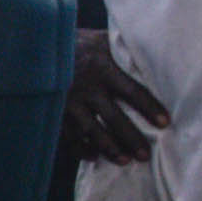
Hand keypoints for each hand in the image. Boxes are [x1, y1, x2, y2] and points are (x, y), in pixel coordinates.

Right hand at [61, 27, 168, 174]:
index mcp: (103, 67)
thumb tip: (151, 51)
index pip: (133, 91)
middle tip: (145, 155)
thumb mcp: (99, 39)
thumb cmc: (76, 42)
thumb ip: (120, 49)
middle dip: (131, 137)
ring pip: (91, 130)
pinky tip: (93, 156)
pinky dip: (80, 147)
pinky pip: (68, 135)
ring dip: (109, 147)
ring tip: (125, 161)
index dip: (149, 108)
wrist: (36, 44)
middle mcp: (87, 86)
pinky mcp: (53, 110)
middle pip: (114, 117)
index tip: (165, 123)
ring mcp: (68, 100)